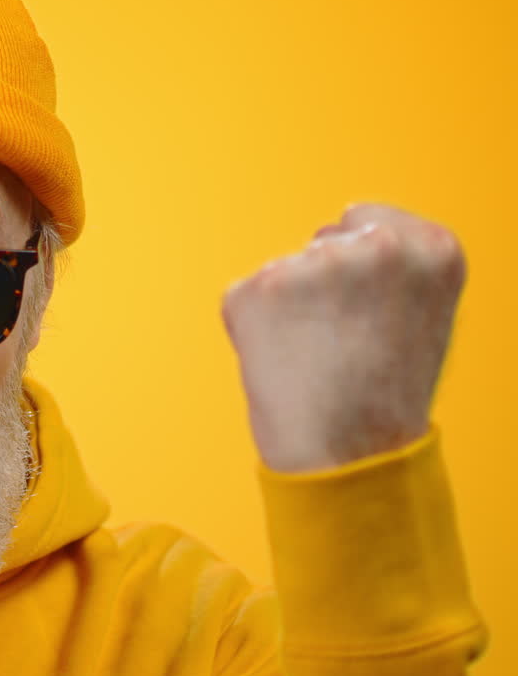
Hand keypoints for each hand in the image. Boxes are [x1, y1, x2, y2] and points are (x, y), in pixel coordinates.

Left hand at [220, 202, 465, 471]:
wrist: (345, 454)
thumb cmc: (383, 397)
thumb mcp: (422, 316)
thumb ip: (392, 269)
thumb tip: (337, 232)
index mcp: (430, 247)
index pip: (362, 221)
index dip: (355, 271)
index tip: (365, 312)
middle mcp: (375, 246)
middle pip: (321, 242)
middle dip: (319, 284)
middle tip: (339, 345)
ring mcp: (312, 264)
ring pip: (283, 273)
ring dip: (286, 308)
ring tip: (313, 359)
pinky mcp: (257, 288)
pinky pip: (244, 299)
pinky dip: (251, 328)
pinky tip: (280, 362)